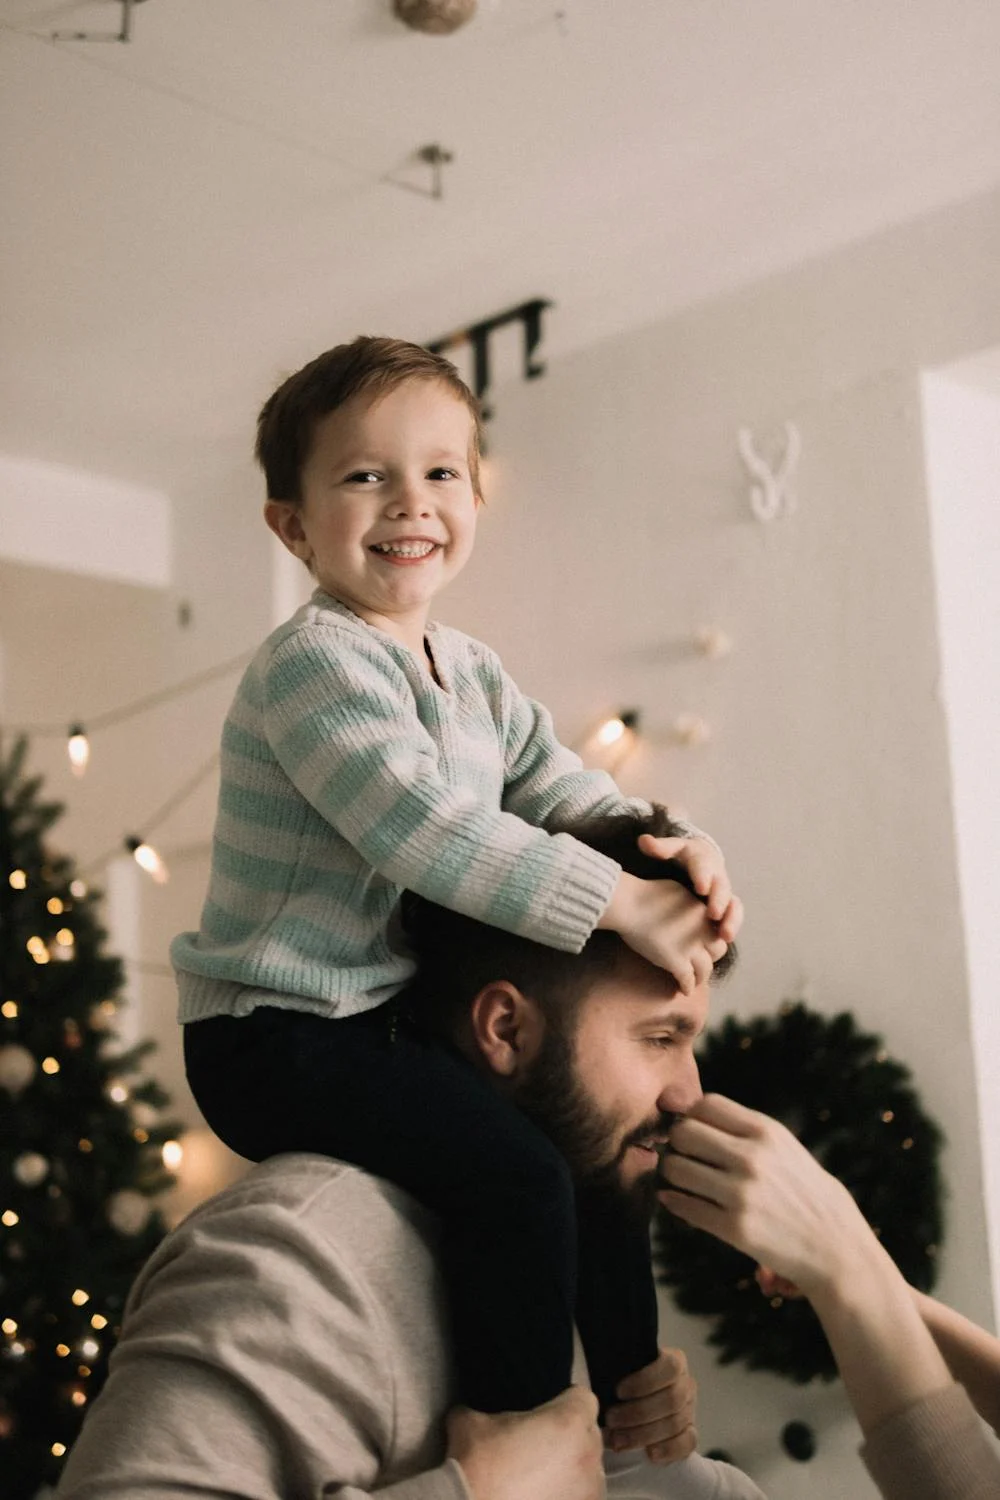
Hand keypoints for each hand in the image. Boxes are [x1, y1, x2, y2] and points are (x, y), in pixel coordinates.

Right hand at [447, 1385, 604, 1499]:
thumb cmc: (477, 1466)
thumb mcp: (469, 1421)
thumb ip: (481, 1407)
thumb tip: (468, 1409)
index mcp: (569, 1422)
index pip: (584, 1398)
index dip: (566, 1401)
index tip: (550, 1410)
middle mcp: (588, 1455)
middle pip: (589, 1435)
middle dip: (571, 1437)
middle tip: (541, 1445)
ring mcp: (590, 1491)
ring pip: (590, 1469)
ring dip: (573, 1469)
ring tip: (542, 1477)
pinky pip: (584, 1497)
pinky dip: (569, 1495)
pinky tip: (543, 1496)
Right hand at [597, 871, 727, 994]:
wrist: (629, 904)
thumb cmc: (646, 893)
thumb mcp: (677, 891)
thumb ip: (689, 903)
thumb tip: (690, 909)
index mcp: (704, 913)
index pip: (718, 933)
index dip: (711, 942)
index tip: (704, 948)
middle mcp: (702, 931)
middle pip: (718, 952)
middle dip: (710, 959)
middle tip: (701, 965)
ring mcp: (690, 948)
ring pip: (705, 970)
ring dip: (700, 978)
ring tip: (694, 982)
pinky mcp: (676, 961)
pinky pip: (687, 979)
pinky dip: (686, 987)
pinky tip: (682, 991)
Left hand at [604, 1346, 696, 1464]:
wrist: (631, 1405)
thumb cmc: (624, 1385)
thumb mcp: (620, 1370)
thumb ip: (617, 1369)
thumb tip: (601, 1378)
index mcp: (674, 1361)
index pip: (670, 1367)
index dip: (645, 1380)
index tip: (618, 1392)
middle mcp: (685, 1385)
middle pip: (672, 1399)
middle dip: (637, 1413)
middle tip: (611, 1420)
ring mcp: (689, 1410)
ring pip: (675, 1423)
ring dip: (644, 1434)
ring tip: (618, 1440)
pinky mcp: (690, 1433)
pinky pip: (688, 1443)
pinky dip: (669, 1449)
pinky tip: (650, 1453)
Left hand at [636, 834, 742, 942]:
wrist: (701, 859)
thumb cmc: (682, 856)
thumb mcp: (672, 849)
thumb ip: (659, 847)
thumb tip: (644, 841)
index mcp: (702, 860)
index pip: (703, 866)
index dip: (703, 876)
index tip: (701, 888)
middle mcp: (717, 876)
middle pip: (722, 887)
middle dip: (719, 901)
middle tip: (713, 914)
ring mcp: (724, 892)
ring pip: (733, 905)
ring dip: (731, 920)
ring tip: (725, 936)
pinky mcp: (726, 906)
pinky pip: (733, 916)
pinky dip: (731, 927)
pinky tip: (724, 942)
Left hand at [658, 1093, 869, 1298]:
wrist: (834, 1243)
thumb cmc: (801, 1189)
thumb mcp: (782, 1145)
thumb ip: (741, 1128)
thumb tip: (687, 1114)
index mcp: (765, 1132)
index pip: (705, 1104)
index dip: (692, 1116)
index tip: (694, 1131)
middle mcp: (752, 1158)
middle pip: (683, 1132)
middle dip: (677, 1143)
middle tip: (683, 1156)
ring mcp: (742, 1193)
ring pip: (675, 1168)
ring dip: (671, 1174)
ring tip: (681, 1181)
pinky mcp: (735, 1228)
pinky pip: (683, 1206)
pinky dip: (675, 1202)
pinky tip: (680, 1202)